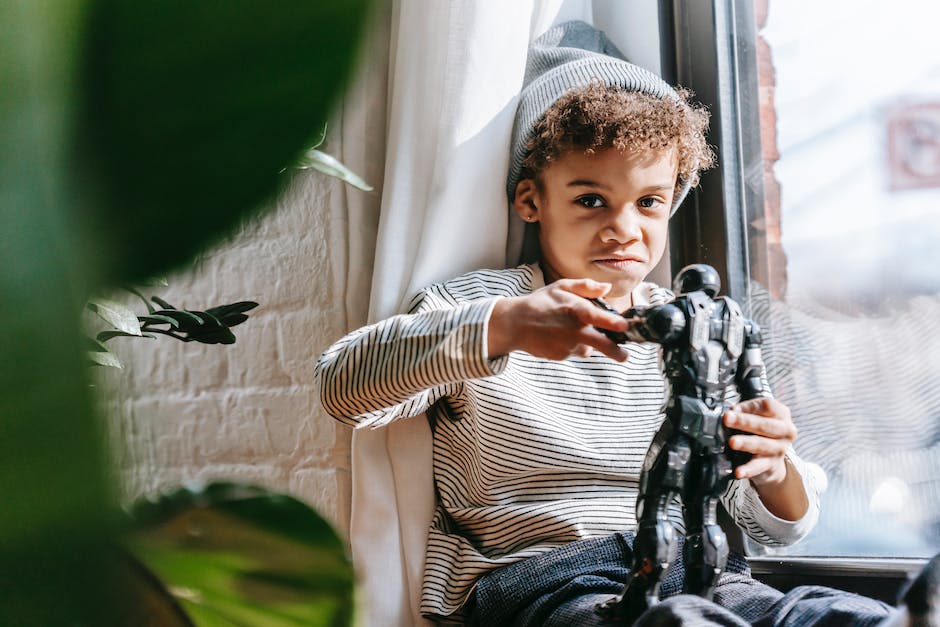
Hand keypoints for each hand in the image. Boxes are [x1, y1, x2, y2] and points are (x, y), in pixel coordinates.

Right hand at [488, 278, 629, 361]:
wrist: (515, 324)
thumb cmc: (540, 302)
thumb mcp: (561, 287)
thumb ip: (586, 286)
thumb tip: (607, 287)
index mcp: (575, 311)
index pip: (599, 318)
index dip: (613, 323)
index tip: (624, 327)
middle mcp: (573, 331)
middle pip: (602, 345)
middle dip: (616, 352)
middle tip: (624, 356)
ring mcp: (567, 346)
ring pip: (587, 348)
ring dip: (586, 342)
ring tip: (569, 330)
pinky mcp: (560, 356)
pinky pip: (574, 352)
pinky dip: (572, 346)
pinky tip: (559, 336)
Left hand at [724, 397, 796, 485]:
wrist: (771, 460)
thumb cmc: (761, 432)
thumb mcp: (756, 417)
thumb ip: (744, 412)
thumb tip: (729, 410)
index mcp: (781, 414)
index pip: (767, 406)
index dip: (749, 406)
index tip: (733, 408)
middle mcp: (785, 431)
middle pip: (765, 424)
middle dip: (744, 421)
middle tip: (727, 419)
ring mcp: (780, 449)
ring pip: (762, 444)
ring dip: (745, 443)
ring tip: (732, 442)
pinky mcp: (772, 465)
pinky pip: (759, 467)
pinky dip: (748, 469)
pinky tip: (738, 471)